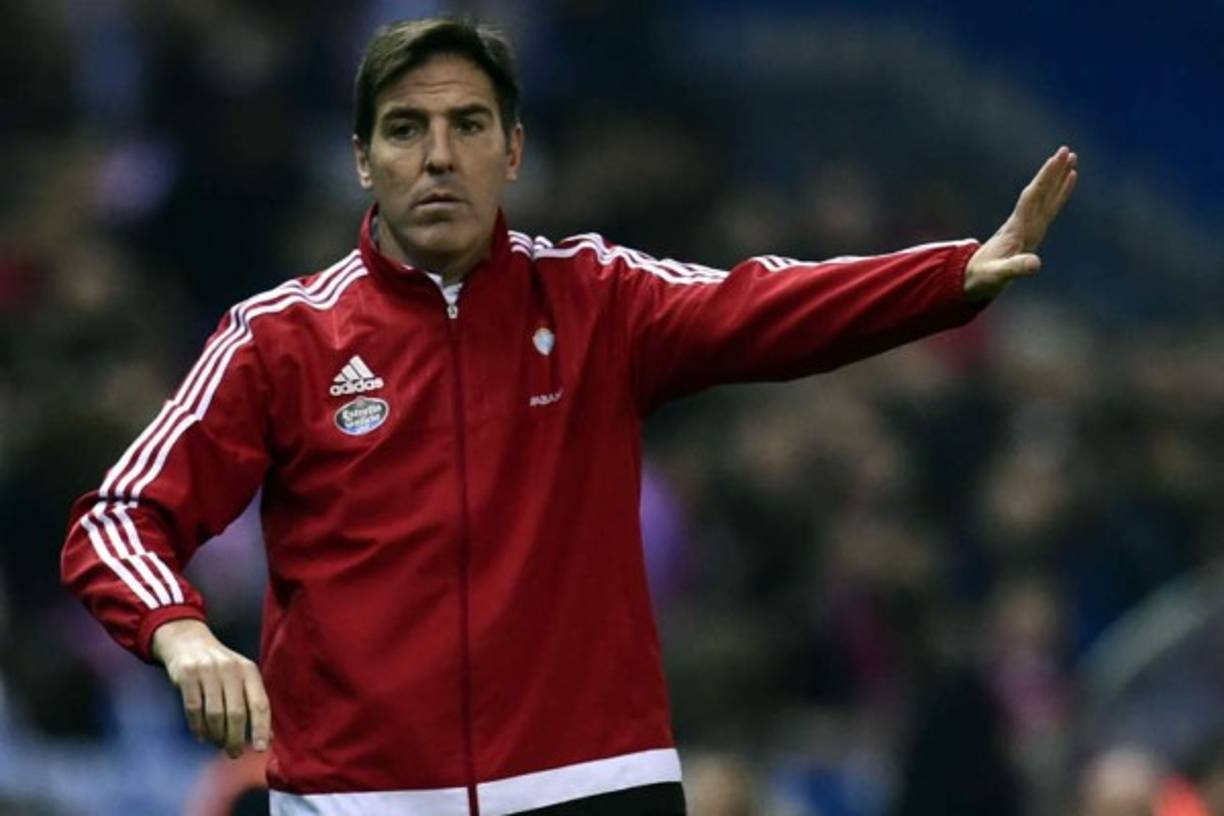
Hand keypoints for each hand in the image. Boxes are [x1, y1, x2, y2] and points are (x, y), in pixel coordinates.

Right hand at [151, 619, 271, 757]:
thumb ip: (253, 703)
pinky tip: (201, 735)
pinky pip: (194, 708)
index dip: (261, 728)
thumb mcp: (241, 678)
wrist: (188, 641)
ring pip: (214, 713)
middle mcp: (231, 669)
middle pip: (236, 712)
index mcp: (249, 671)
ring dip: (216, 734)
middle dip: (235, 738)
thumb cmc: (219, 668)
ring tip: (217, 743)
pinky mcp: (187, 674)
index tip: (260, 749)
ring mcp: (208, 670)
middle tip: (233, 753)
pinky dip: (198, 726)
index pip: (260, 703)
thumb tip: (268, 738)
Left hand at [963, 146, 1077, 300]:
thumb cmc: (983, 277)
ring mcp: (1027, 226)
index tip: (1056, 161)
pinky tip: (1068, 181)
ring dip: (1057, 178)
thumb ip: (1016, 268)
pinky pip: (1048, 207)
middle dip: (1052, 172)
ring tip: (1071, 158)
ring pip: (1045, 196)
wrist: (970, 278)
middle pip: (1040, 192)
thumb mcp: (998, 275)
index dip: (1045, 180)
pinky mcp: (1031, 231)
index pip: (1033, 198)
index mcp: (1017, 229)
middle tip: (1067, 150)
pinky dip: (1059, 194)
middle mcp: (1023, 223)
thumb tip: (1036, 264)